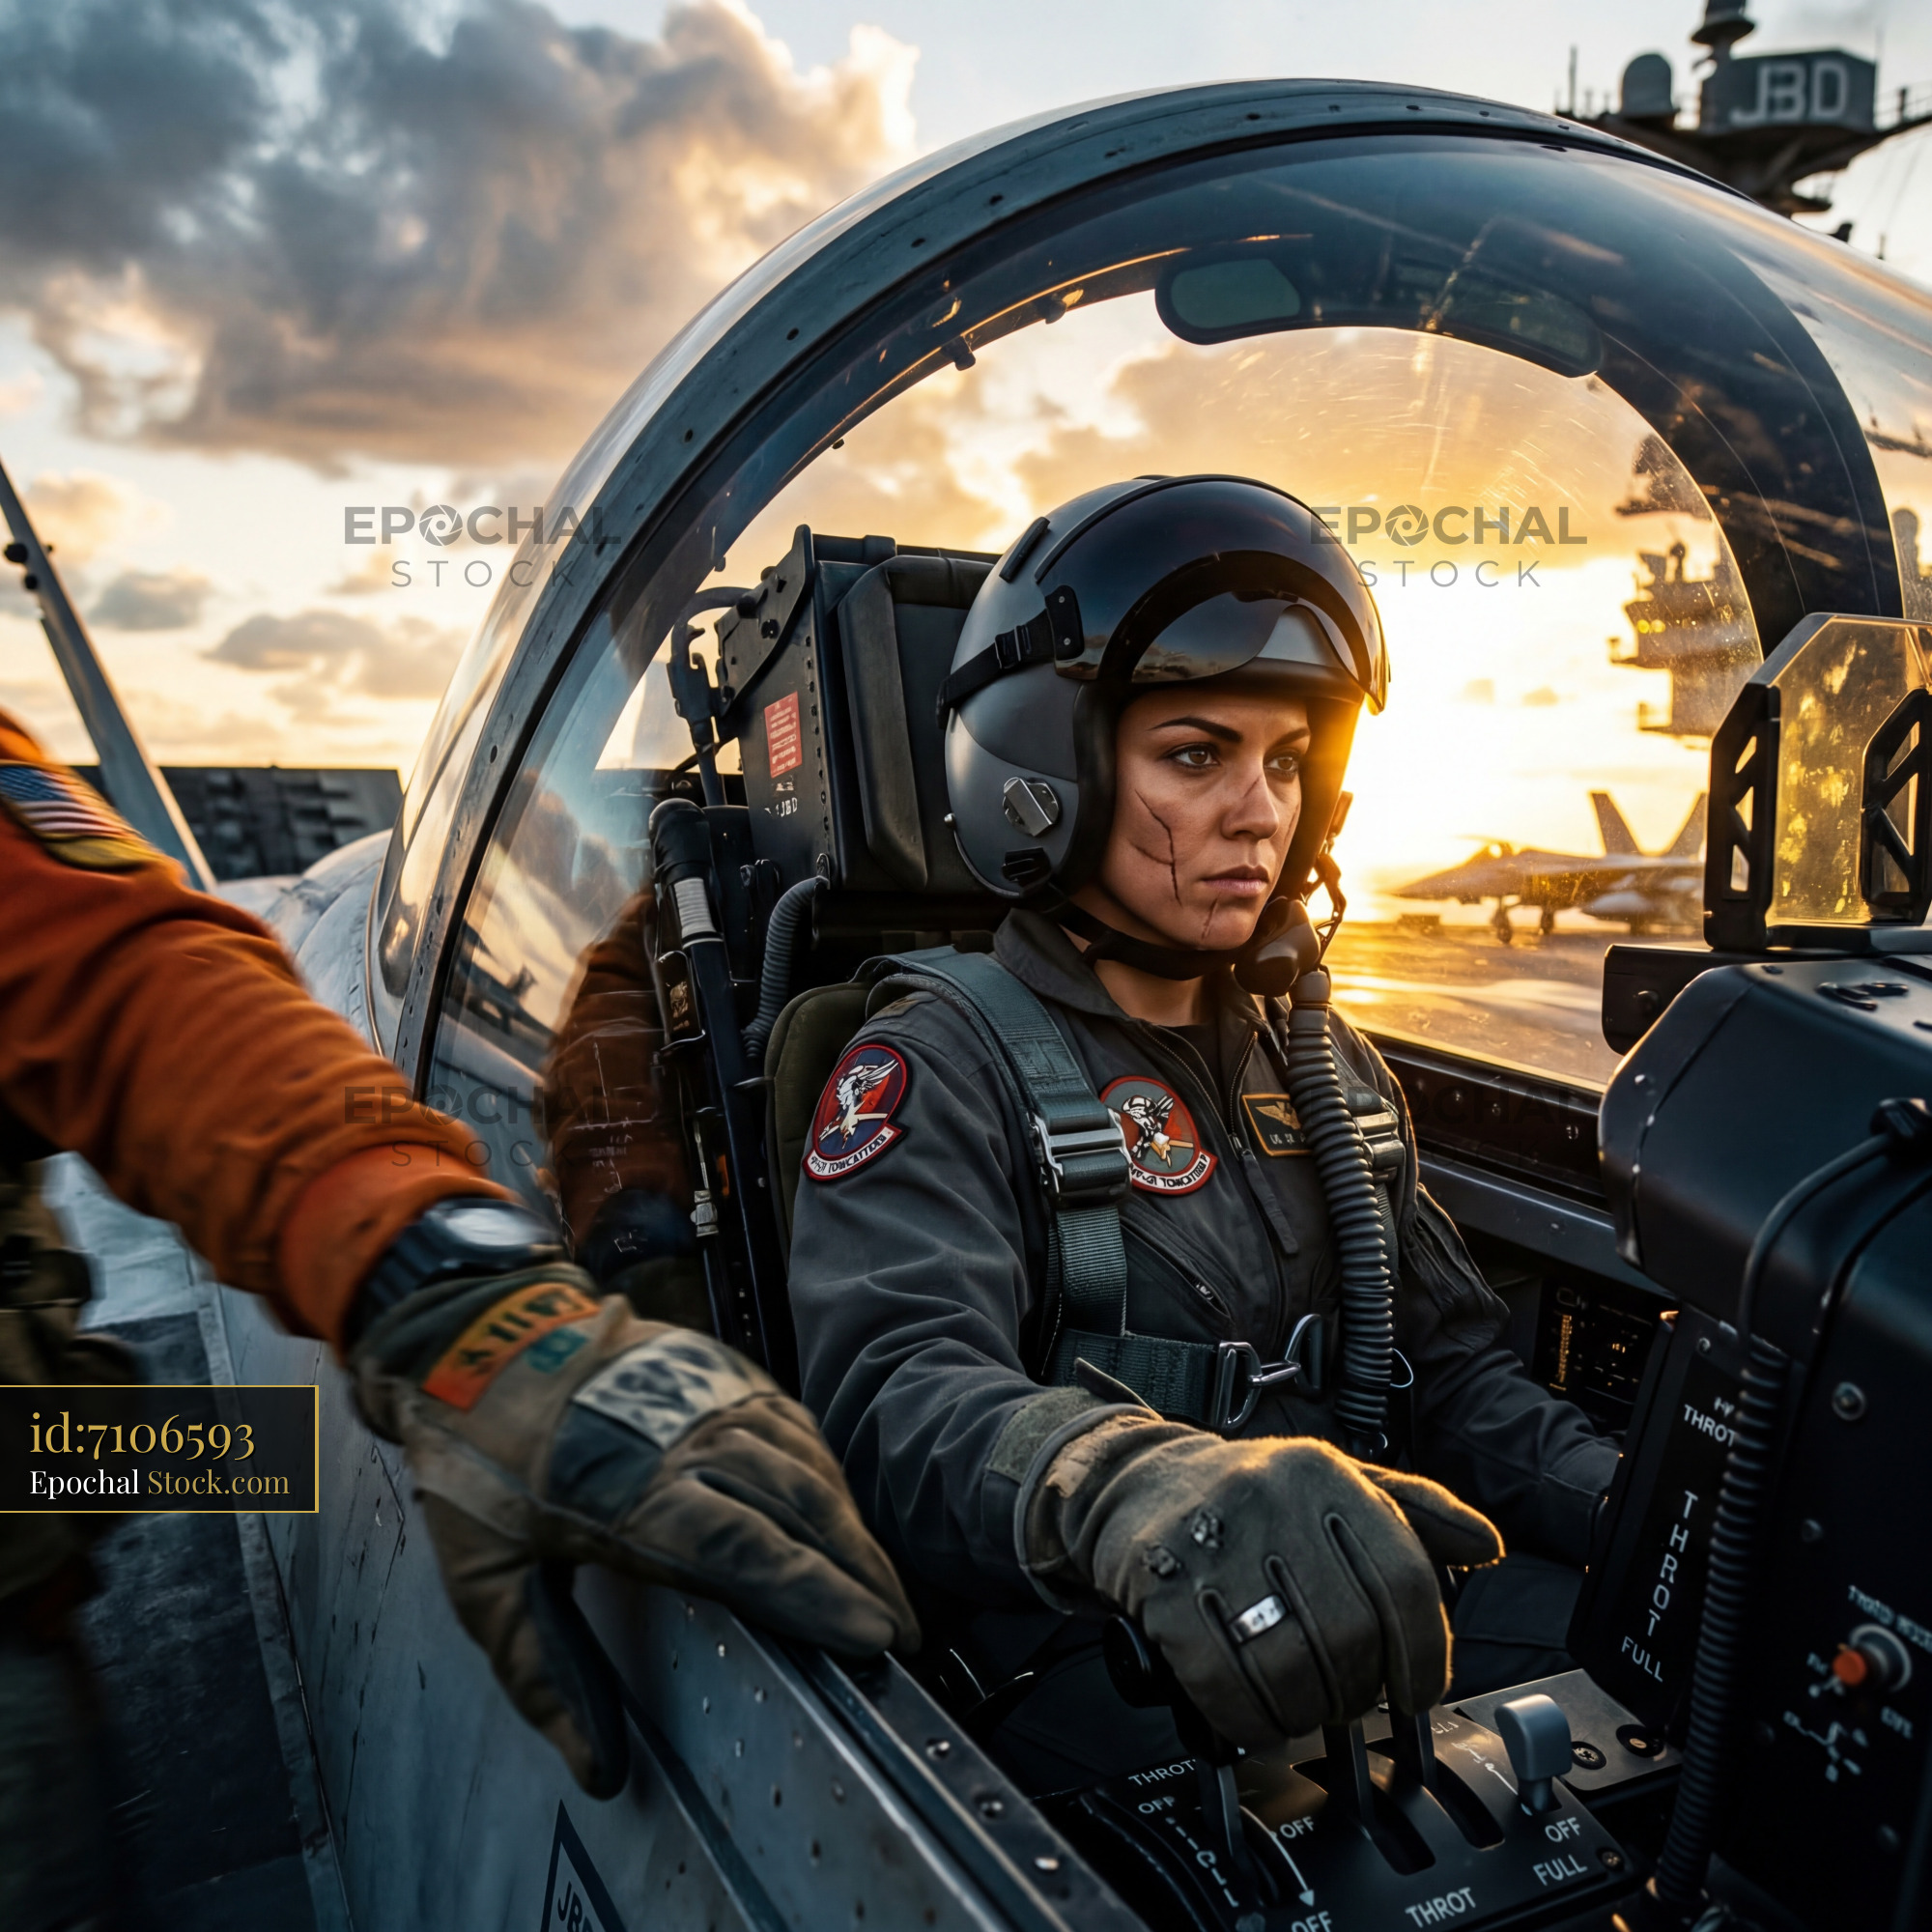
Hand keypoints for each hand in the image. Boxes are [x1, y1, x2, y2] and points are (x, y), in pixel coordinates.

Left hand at [351, 1265, 917, 1789]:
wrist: (481, 1337)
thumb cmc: (478, 1467)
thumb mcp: (485, 1581)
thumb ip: (544, 1675)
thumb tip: (599, 1770)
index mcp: (629, 1496)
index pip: (742, 1551)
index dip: (812, 1594)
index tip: (870, 1636)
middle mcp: (686, 1441)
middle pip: (796, 1510)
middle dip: (858, 1575)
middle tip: (902, 1636)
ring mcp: (713, 1399)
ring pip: (806, 1467)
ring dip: (852, 1531)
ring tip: (884, 1590)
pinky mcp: (725, 1374)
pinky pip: (796, 1430)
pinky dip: (828, 1479)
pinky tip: (844, 1518)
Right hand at [1026, 1417, 1499, 1748]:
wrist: (1136, 1483)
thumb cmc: (1249, 1497)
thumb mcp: (1335, 1482)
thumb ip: (1414, 1512)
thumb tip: (1488, 1544)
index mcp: (1324, 1475)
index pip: (1404, 1579)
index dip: (1425, 1653)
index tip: (1419, 1691)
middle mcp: (1273, 1499)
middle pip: (1350, 1635)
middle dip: (1358, 1690)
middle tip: (1349, 1700)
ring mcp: (1214, 1541)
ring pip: (1290, 1667)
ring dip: (1305, 1710)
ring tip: (1302, 1706)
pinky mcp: (1162, 1587)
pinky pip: (1223, 1684)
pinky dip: (1248, 1717)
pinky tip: (1254, 1710)